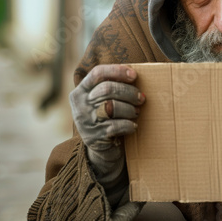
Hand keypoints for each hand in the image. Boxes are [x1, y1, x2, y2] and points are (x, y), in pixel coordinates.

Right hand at [69, 64, 144, 205]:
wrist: (103, 151)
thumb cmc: (109, 118)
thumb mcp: (104, 100)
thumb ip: (112, 87)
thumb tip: (133, 75)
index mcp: (81, 91)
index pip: (97, 73)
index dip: (117, 71)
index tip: (134, 75)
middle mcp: (79, 105)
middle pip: (107, 89)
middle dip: (129, 92)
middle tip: (141, 98)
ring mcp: (85, 121)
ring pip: (112, 107)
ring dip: (130, 109)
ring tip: (136, 112)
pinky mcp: (94, 137)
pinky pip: (116, 126)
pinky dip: (129, 125)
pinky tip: (133, 126)